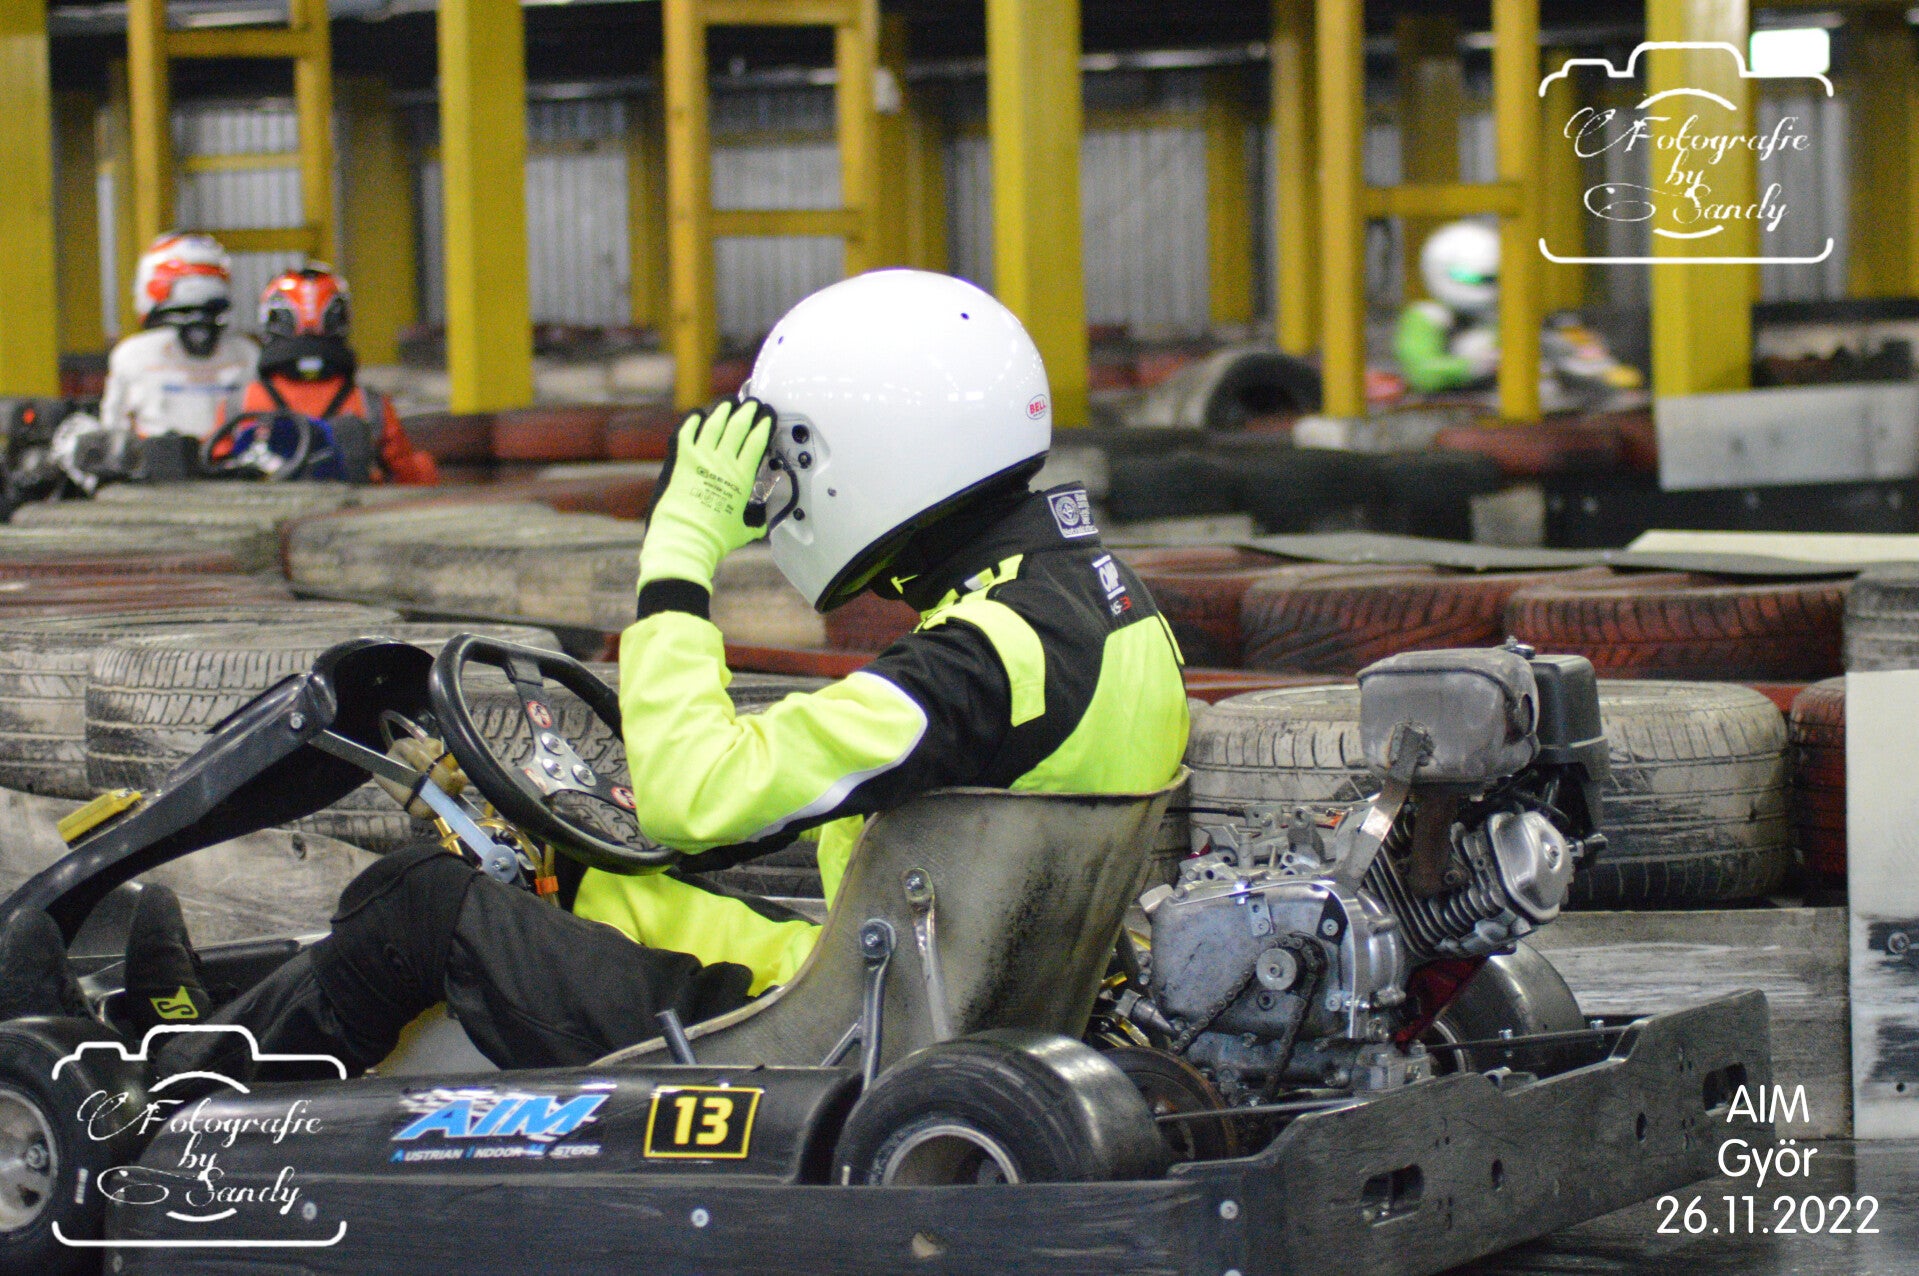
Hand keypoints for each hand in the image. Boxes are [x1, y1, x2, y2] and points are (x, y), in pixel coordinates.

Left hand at [637, 397, 773, 590]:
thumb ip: (753, 522)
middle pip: (737, 426)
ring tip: (729, 403)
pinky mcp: (681, 460)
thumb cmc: (714, 538)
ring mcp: (700, 458)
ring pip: (714, 424)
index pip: (757, 440)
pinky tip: (697, 416)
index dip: (764, 424)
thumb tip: (760, 524)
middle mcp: (722, 462)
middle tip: (751, 404)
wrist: (686, 538)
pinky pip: (687, 433)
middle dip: (747, 411)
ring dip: (722, 411)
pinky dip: (692, 421)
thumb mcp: (743, 530)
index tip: (767, 416)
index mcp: (742, 476)